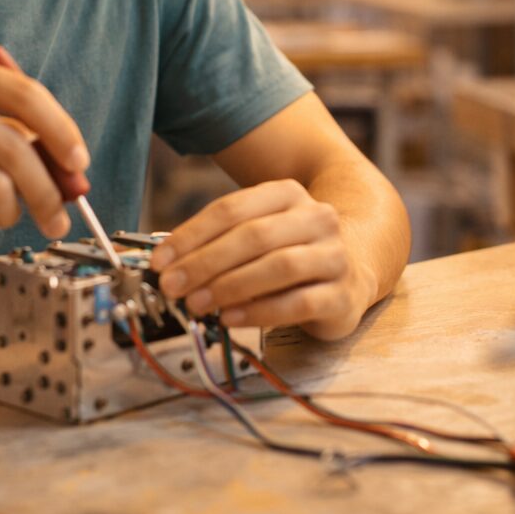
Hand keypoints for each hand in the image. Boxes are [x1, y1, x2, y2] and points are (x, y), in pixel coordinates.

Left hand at [150, 180, 372, 340]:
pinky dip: (259, 311)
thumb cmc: (291, 251)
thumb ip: (218, 242)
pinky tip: (231, 319)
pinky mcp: (343, 294)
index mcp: (288, 194)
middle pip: (253, 236)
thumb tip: (166, 264)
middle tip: (173, 287)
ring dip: (230, 286)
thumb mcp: (258, 233)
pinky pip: (298, 302)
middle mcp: (316, 218)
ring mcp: (334, 255)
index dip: (191, 235)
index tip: (160, 261)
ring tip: (198, 304)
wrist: (354, 268)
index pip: (232, 208)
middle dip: (205, 263)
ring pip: (279, 266)